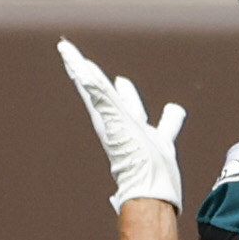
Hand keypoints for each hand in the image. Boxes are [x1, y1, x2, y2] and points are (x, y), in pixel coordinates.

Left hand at [57, 39, 184, 210]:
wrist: (152, 190)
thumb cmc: (132, 158)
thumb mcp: (115, 120)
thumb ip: (100, 96)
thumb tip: (82, 74)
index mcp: (106, 114)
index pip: (87, 82)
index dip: (76, 64)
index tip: (63, 49)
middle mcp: (120, 123)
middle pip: (102, 93)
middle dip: (92, 77)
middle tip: (81, 62)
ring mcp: (139, 135)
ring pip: (130, 108)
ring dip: (125, 94)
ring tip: (122, 81)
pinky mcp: (159, 145)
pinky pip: (163, 124)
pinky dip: (169, 116)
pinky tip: (174, 110)